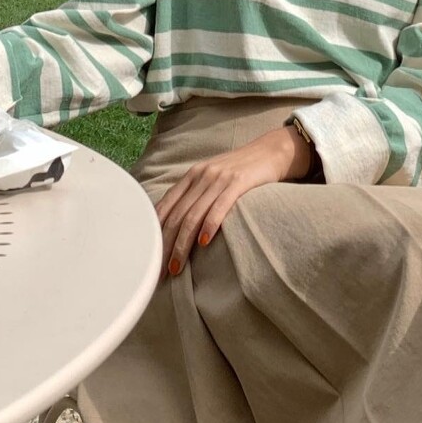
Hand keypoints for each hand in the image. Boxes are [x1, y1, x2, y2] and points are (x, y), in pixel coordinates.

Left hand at [155, 125, 312, 278]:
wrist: (271, 151)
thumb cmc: (241, 169)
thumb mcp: (212, 177)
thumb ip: (195, 195)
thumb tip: (176, 224)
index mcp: (191, 175)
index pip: (165, 206)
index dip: (154, 232)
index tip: (150, 256)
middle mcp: (201, 176)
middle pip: (176, 215)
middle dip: (165, 245)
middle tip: (159, 271)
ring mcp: (219, 178)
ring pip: (193, 215)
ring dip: (182, 244)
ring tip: (177, 266)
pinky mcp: (238, 182)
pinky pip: (219, 206)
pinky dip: (209, 225)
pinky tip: (203, 243)